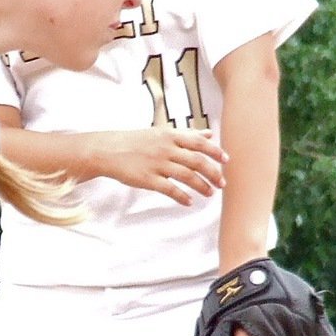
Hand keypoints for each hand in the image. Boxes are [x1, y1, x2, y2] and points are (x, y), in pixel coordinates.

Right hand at [87, 128, 225, 204]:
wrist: (108, 151)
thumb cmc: (137, 141)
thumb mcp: (162, 133)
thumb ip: (187, 135)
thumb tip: (209, 135)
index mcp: (170, 136)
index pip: (198, 143)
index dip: (215, 152)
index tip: (226, 161)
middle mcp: (165, 149)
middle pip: (196, 161)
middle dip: (213, 173)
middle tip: (222, 183)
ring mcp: (156, 164)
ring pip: (186, 176)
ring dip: (201, 186)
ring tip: (210, 193)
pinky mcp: (147, 179)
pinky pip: (169, 189)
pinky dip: (182, 196)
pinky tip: (189, 202)